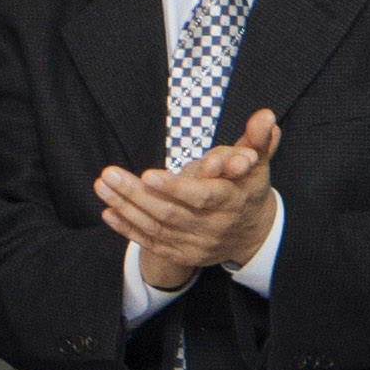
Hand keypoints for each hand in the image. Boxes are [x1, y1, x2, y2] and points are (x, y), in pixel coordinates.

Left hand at [96, 111, 283, 280]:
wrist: (252, 231)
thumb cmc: (247, 186)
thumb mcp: (257, 161)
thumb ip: (257, 138)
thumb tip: (266, 115)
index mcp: (232, 201)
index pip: (201, 197)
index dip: (174, 188)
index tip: (147, 175)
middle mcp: (214, 227)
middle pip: (170, 213)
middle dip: (136, 194)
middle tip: (109, 175)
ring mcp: (197, 244)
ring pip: (156, 228)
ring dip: (126, 208)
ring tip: (102, 186)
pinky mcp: (183, 254)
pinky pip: (152, 243)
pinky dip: (129, 229)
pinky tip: (108, 212)